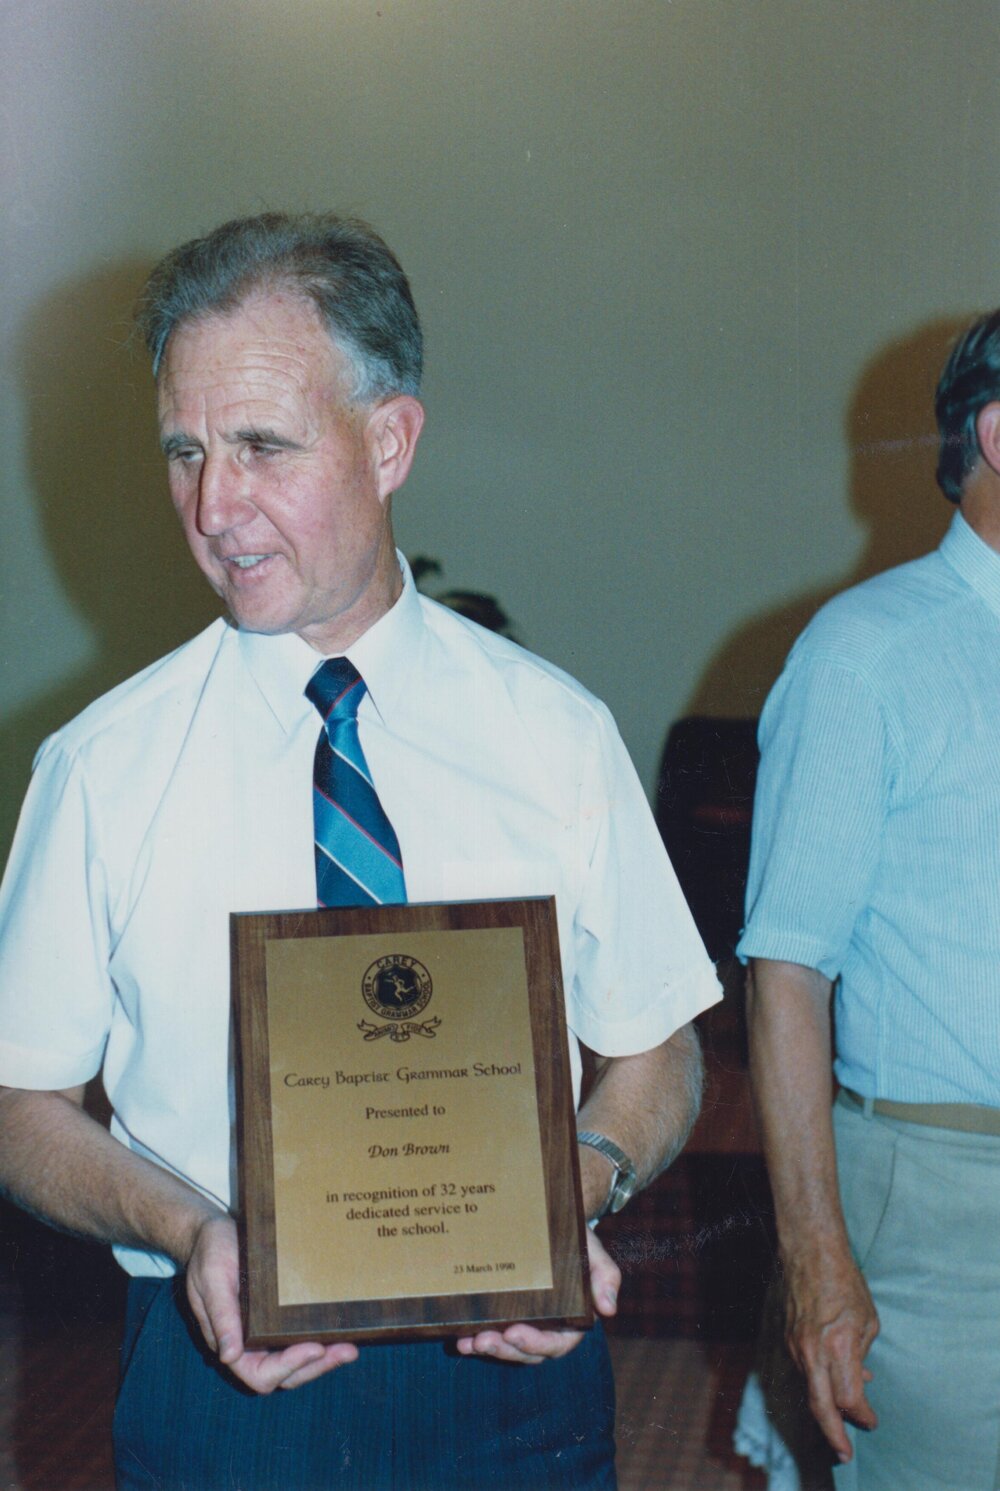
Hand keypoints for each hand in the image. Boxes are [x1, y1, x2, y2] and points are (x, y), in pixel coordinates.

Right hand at [185, 1213, 357, 1392]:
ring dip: (323, 1359)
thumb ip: (220, 1317)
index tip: (314, 1348)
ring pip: (296, 1362)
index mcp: (228, 1340)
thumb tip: (229, 1357)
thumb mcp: (211, 1279)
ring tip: (350, 1347)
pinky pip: (298, 1337)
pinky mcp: (275, 1316)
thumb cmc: (209, 1251)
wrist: (212, 1230)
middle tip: (348, 1351)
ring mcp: (263, 1332)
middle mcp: (248, 1344)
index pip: (258, 1374)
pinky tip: (341, 1330)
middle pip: (284, 1375)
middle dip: (316, 1367)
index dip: (287, 1367)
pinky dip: (320, 1338)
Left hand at [454, 1226, 619, 1364]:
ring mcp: (525, 1324)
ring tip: (468, 1342)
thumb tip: (609, 1309)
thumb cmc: (578, 1241)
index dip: (536, 1343)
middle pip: (527, 1352)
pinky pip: (493, 1333)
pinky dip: (476, 1340)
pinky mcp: (505, 1316)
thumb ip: (606, 1277)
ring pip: (507, 1348)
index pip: (556, 1342)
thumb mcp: (594, 1253)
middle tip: (483, 1340)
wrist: (553, 1223)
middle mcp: (547, 1328)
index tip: (515, 1332)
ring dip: (488, 1348)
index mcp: (572, 1321)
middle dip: (505, 1350)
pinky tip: (460, 1338)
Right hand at [783, 1250, 878, 1461]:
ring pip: (810, 1390)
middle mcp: (813, 1352)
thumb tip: (861, 1380)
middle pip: (821, 1408)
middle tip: (844, 1454)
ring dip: (827, 1406)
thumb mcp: (867, 1321)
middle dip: (834, 1436)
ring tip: (844, 1414)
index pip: (849, 1399)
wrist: (808, 1252)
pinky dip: (818, 1382)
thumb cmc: (844, 1281)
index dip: (862, 1416)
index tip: (872, 1421)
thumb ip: (862, 1355)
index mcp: (838, 1347)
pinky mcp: (786, 1339)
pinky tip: (831, 1377)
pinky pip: (803, 1370)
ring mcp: (796, 1347)